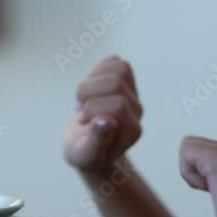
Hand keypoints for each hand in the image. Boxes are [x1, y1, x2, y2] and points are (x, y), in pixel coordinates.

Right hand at [63, 55, 142, 172]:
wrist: (85, 145)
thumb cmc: (84, 152)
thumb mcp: (84, 155)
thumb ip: (95, 141)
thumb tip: (105, 122)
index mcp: (132, 131)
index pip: (118, 105)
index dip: (93, 108)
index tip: (81, 120)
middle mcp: (136, 111)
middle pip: (117, 83)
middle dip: (89, 92)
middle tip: (80, 109)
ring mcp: (132, 94)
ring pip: (119, 68)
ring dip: (92, 79)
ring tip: (84, 98)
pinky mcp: (124, 81)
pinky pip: (114, 61)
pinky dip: (96, 70)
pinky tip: (89, 88)